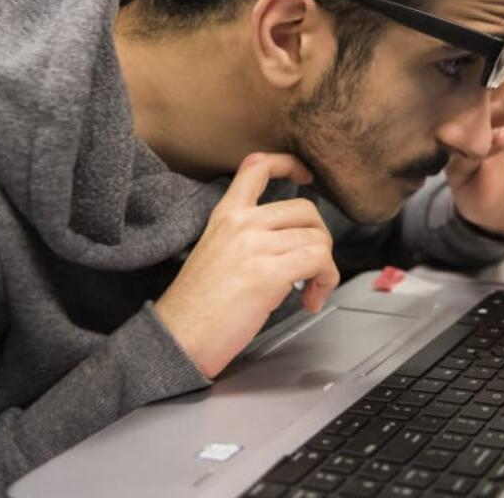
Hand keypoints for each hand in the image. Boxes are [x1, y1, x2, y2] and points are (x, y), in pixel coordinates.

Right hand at [154, 153, 339, 377]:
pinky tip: (310, 300)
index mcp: (225, 215)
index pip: (257, 166)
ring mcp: (255, 245)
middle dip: (320, 239)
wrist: (177, 339)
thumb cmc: (197, 307)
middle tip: (313, 267)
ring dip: (325, 269)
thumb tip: (291, 240)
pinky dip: (326, 281)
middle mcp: (241, 223)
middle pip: (306, 209)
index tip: (306, 175)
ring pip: (318, 239)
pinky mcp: (269, 273)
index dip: (289, 164)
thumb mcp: (217, 252)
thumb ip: (249, 236)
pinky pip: (319, 262)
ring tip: (310, 291)